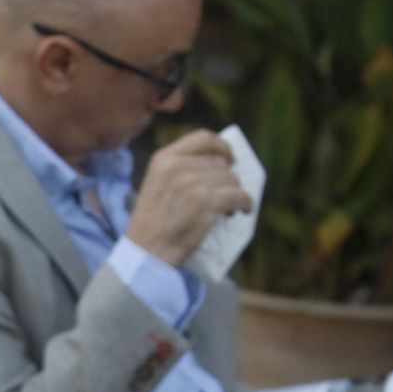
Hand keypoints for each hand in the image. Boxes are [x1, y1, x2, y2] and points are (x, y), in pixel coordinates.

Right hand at [126, 130, 253, 267]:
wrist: (146, 253)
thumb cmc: (152, 225)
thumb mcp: (156, 185)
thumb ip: (179, 169)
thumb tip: (219, 164)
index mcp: (163, 159)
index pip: (203, 139)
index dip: (222, 147)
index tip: (230, 160)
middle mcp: (177, 166)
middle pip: (220, 163)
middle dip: (226, 180)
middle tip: (223, 197)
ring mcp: (193, 183)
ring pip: (232, 180)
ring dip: (234, 194)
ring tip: (225, 209)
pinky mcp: (208, 201)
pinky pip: (239, 195)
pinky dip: (245, 203)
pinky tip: (241, 211)